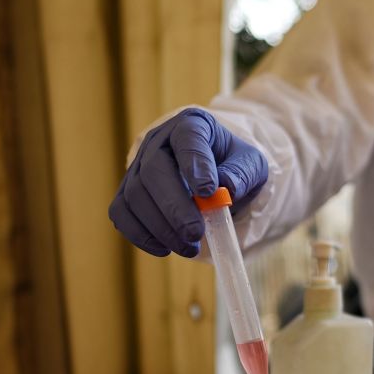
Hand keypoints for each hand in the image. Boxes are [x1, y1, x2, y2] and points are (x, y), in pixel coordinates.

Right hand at [109, 109, 266, 257]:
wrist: (216, 174)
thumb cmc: (233, 165)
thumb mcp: (251, 164)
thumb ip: (242, 174)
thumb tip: (226, 189)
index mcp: (192, 125)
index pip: (188, 137)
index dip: (195, 164)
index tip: (208, 192)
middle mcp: (158, 141)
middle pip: (154, 169)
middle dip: (174, 206)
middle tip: (195, 233)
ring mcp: (138, 165)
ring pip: (135, 194)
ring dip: (160, 226)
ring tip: (189, 246)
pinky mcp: (127, 192)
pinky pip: (121, 213)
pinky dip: (139, 234)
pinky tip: (164, 248)